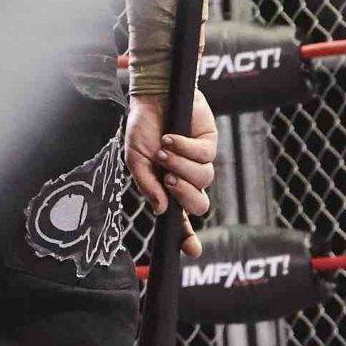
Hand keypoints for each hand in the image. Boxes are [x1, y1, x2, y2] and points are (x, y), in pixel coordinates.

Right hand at [127, 87, 217, 255]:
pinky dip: (185, 147)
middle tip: (168, 178)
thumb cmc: (141, 127)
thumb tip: (161, 210)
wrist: (150, 94)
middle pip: (200, 204)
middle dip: (185, 194)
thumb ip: (146, 184)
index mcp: (168, 188)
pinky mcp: (210, 142)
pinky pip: (205, 155)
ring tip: (164, 149)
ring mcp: (200, 162)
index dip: (186, 237)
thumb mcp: (135, 158)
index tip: (192, 251)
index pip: (180, 219)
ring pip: (204, 179)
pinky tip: (171, 137)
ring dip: (181, 165)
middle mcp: (187, 178)